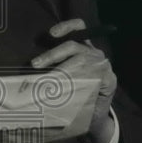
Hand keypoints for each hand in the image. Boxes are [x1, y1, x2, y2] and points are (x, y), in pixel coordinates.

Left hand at [30, 18, 116, 142]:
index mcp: (83, 47)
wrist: (94, 116)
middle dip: (52, 54)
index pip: (79, 28)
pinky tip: (65, 90)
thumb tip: (31, 65)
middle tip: (35, 64)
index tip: (51, 33)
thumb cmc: (76, 92)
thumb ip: (55, 67)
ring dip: (60, 71)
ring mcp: (102, 65)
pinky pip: (92, 78)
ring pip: (80, 62)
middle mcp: (94, 53)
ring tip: (45, 81)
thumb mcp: (65, 76)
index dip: (66, 26)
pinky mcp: (109, 79)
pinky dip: (76, 83)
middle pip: (73, 46)